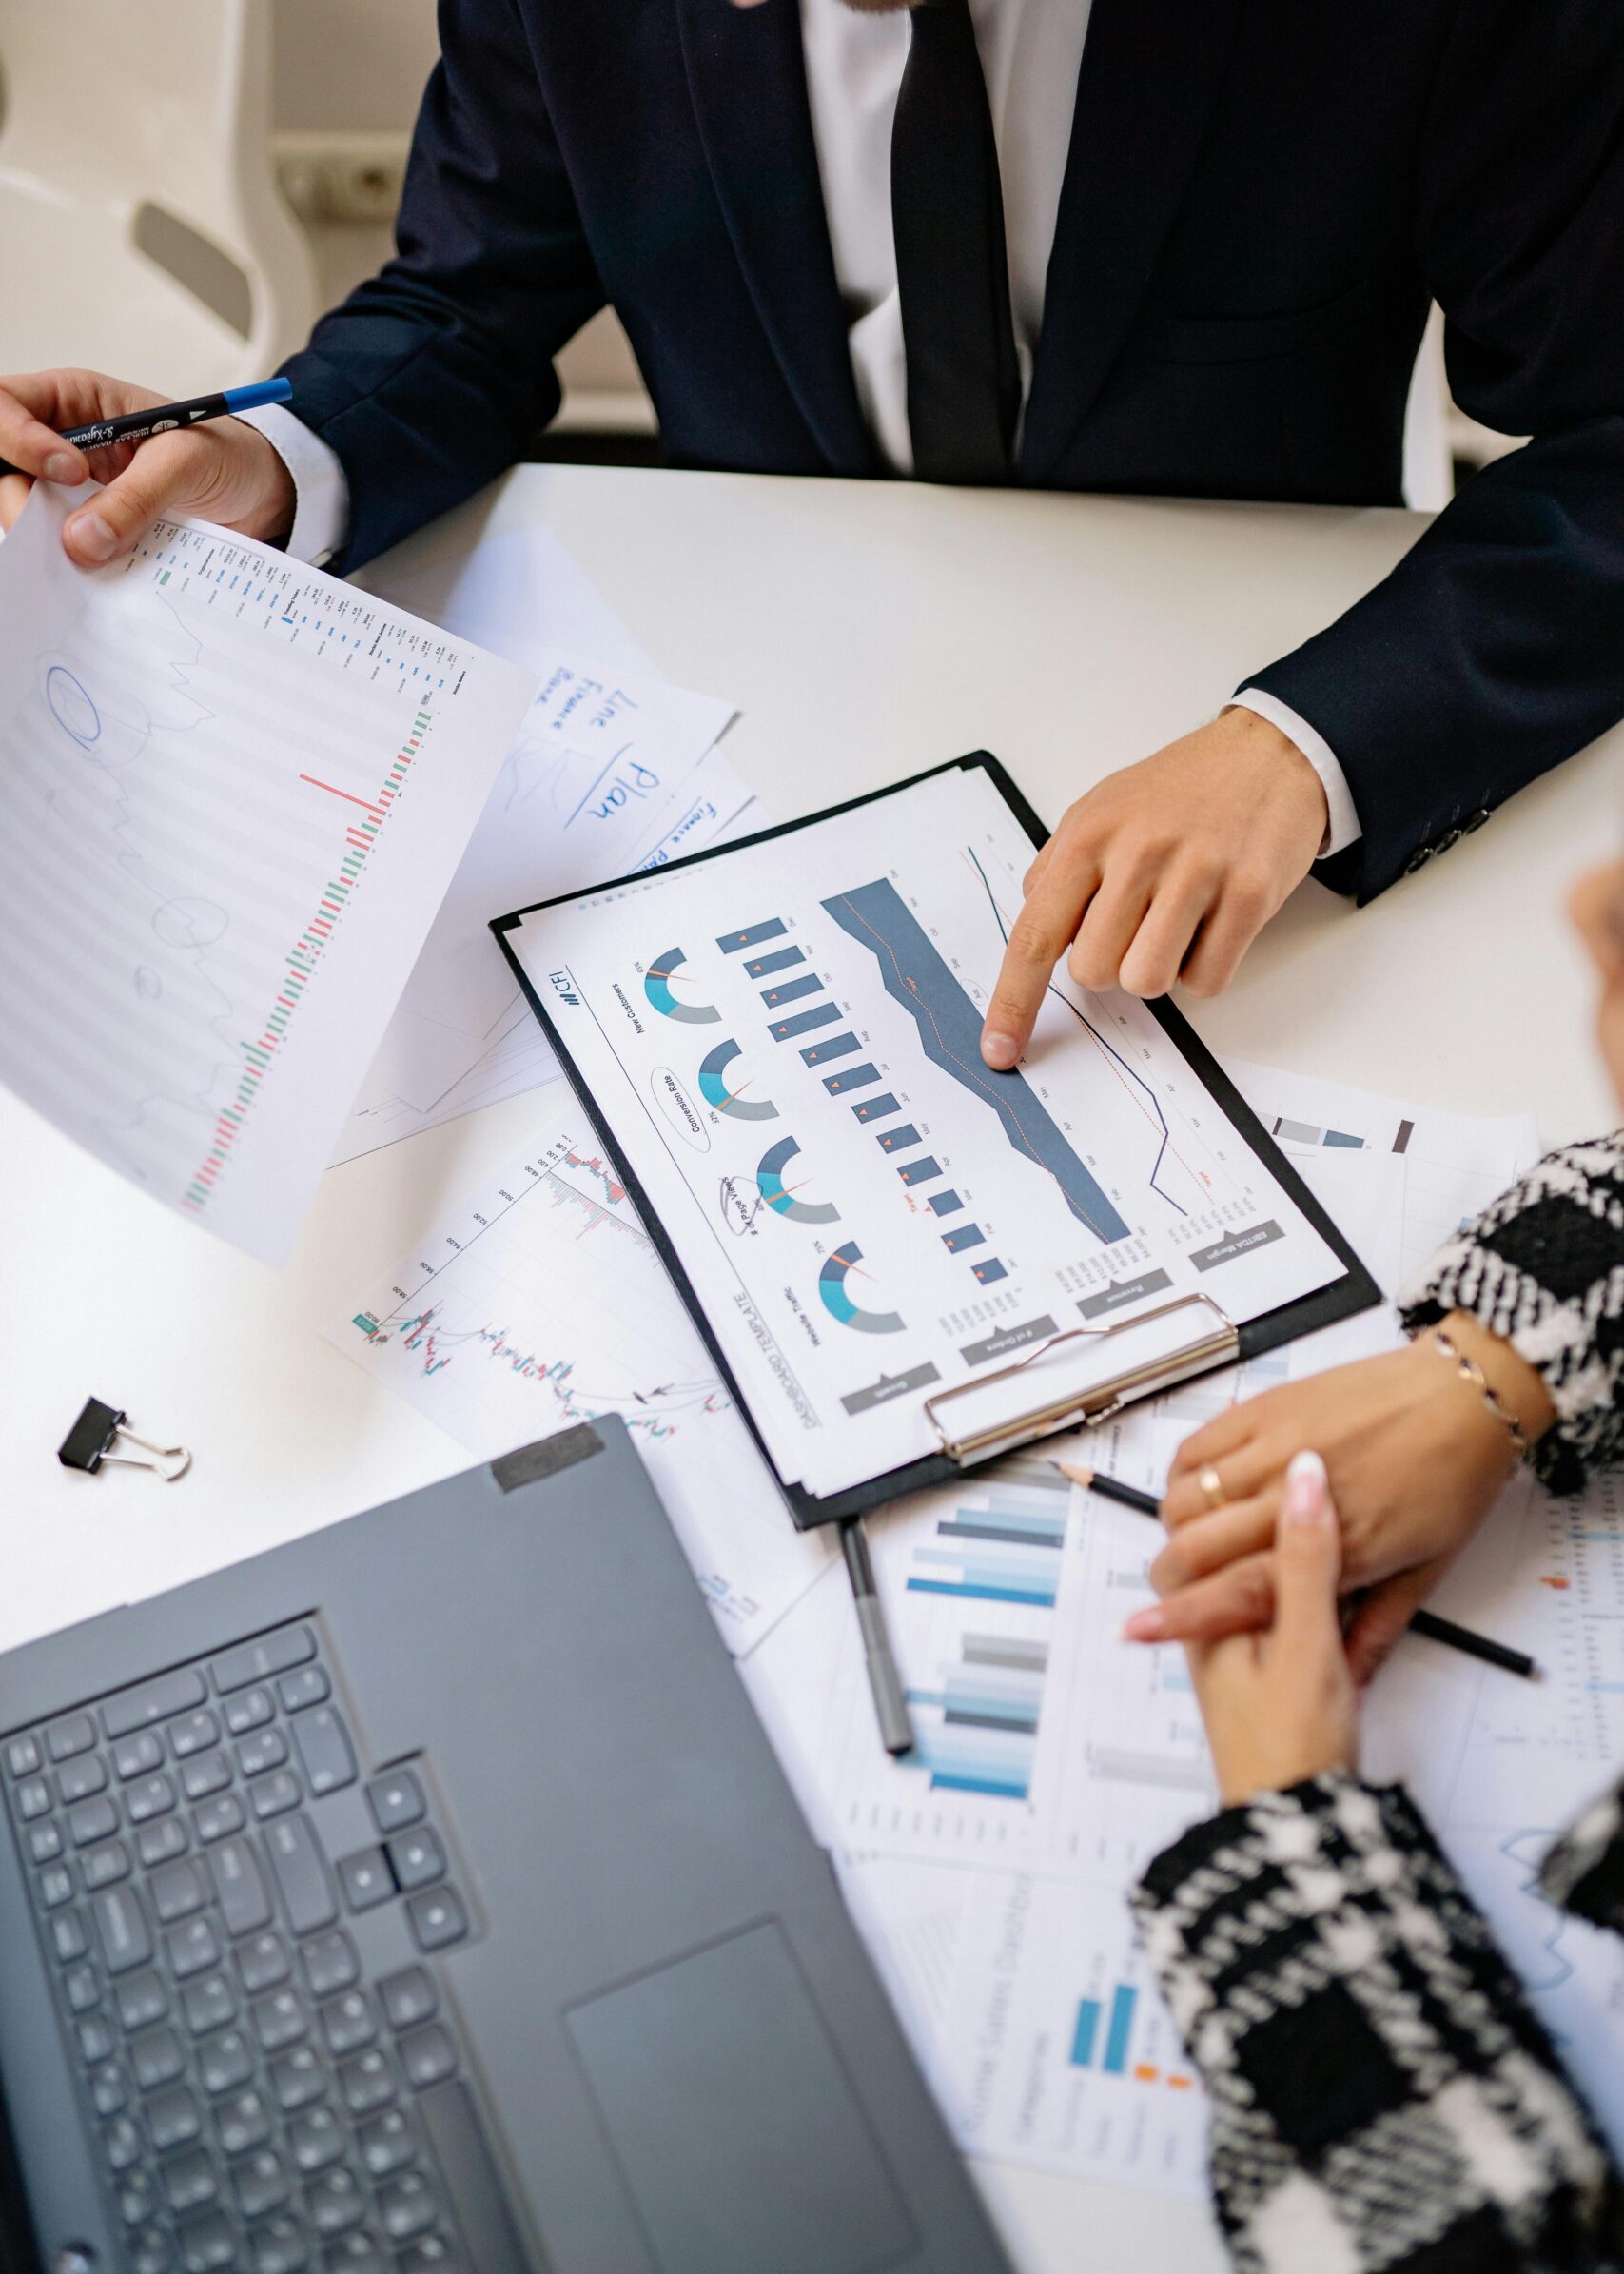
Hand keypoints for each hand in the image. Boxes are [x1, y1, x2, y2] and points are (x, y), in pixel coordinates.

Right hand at [0, 369, 294, 562]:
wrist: (260, 498)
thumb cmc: (226, 456)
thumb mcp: (187, 463)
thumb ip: (136, 497)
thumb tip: (80, 541)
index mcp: (75, 401)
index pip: (5, 404)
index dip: (18, 438)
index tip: (71, 473)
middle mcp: (58, 443)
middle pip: (1, 467)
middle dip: (16, 500)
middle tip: (60, 535)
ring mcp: (67, 492)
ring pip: (20, 513)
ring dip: (40, 541)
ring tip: (82, 562)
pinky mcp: (86, 532)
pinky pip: (56, 550)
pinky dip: (65, 567)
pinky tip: (90, 578)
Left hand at [978, 708, 1326, 1068]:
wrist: (1269, 755)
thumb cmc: (1180, 789)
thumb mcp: (1101, 808)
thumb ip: (1059, 868)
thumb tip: (1036, 928)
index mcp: (1091, 835)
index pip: (1035, 936)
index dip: (1014, 1002)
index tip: (1000, 1049)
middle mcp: (1140, 853)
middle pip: (1093, 972)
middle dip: (1109, 965)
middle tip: (1136, 924)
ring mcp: (1198, 874)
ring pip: (1146, 982)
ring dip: (1156, 970)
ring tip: (1174, 924)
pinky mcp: (1249, 896)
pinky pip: (1206, 980)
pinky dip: (1203, 969)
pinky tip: (1210, 924)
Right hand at [1128, 1315, 1552, 1681]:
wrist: (1466, 1398)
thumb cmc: (1453, 1479)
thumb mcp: (1425, 1571)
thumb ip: (1377, 1629)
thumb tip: (1350, 1678)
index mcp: (1338, 1554)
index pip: (1238, 1594)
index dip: (1181, 1617)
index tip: (1142, 1630)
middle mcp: (1297, 1501)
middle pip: (1197, 1546)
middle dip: (1170, 1572)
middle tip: (1172, 1581)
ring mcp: (1278, 1448)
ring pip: (1187, 1495)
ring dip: (1176, 1523)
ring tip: (1192, 1533)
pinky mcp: (1270, 1409)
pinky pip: (1198, 1444)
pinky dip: (1184, 1471)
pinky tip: (1200, 1484)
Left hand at [1180, 1451, 1357, 1806]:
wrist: (1305, 1832)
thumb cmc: (1293, 1749)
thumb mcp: (1307, 1642)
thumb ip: (1305, 1560)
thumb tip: (1304, 1479)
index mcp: (1206, 1618)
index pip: (1195, 1537)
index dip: (1227, 1495)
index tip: (1270, 1459)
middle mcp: (1214, 1638)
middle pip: (1227, 1559)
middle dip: (1255, 1524)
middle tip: (1301, 1478)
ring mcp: (1244, 1663)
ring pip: (1258, 1588)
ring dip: (1286, 1561)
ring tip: (1326, 1524)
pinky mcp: (1277, 1684)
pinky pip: (1283, 1620)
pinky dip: (1307, 1597)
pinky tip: (1340, 1591)